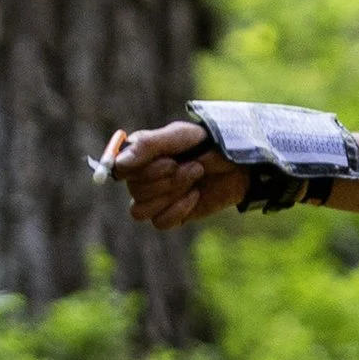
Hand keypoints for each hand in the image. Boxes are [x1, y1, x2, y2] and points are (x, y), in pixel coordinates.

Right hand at [107, 121, 248, 230]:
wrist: (239, 164)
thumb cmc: (208, 143)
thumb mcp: (181, 136)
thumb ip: (149, 146)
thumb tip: (119, 164)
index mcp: (140, 154)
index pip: (120, 168)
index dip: (142, 169)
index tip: (170, 161)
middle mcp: (143, 177)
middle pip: (134, 190)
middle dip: (168, 179)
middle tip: (194, 166)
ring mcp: (155, 198)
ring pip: (140, 210)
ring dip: (171, 194)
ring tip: (195, 178)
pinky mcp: (170, 215)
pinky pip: (159, 222)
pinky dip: (179, 209)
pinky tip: (196, 195)